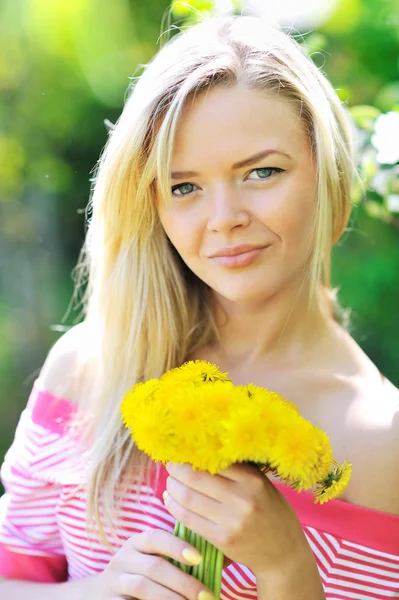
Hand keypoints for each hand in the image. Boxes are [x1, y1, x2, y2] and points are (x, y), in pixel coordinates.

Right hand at [92, 529, 216, 599]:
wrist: (101, 595)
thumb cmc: (139, 575)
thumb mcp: (152, 561)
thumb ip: (177, 558)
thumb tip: (220, 560)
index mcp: (136, 543)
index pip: (155, 537)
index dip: (177, 546)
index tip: (200, 558)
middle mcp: (123, 558)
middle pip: (154, 567)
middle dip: (183, 582)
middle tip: (206, 595)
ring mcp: (114, 581)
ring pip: (143, 587)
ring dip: (171, 598)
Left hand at [164, 461, 311, 577]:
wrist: (284, 554)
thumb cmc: (270, 513)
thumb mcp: (262, 485)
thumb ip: (236, 471)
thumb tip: (202, 451)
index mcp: (253, 480)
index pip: (214, 460)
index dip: (193, 454)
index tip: (183, 449)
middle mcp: (243, 498)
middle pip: (196, 477)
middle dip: (177, 469)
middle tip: (170, 463)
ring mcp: (232, 521)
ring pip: (189, 498)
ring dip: (172, 487)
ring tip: (169, 481)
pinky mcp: (222, 540)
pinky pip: (189, 519)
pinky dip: (174, 507)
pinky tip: (169, 499)